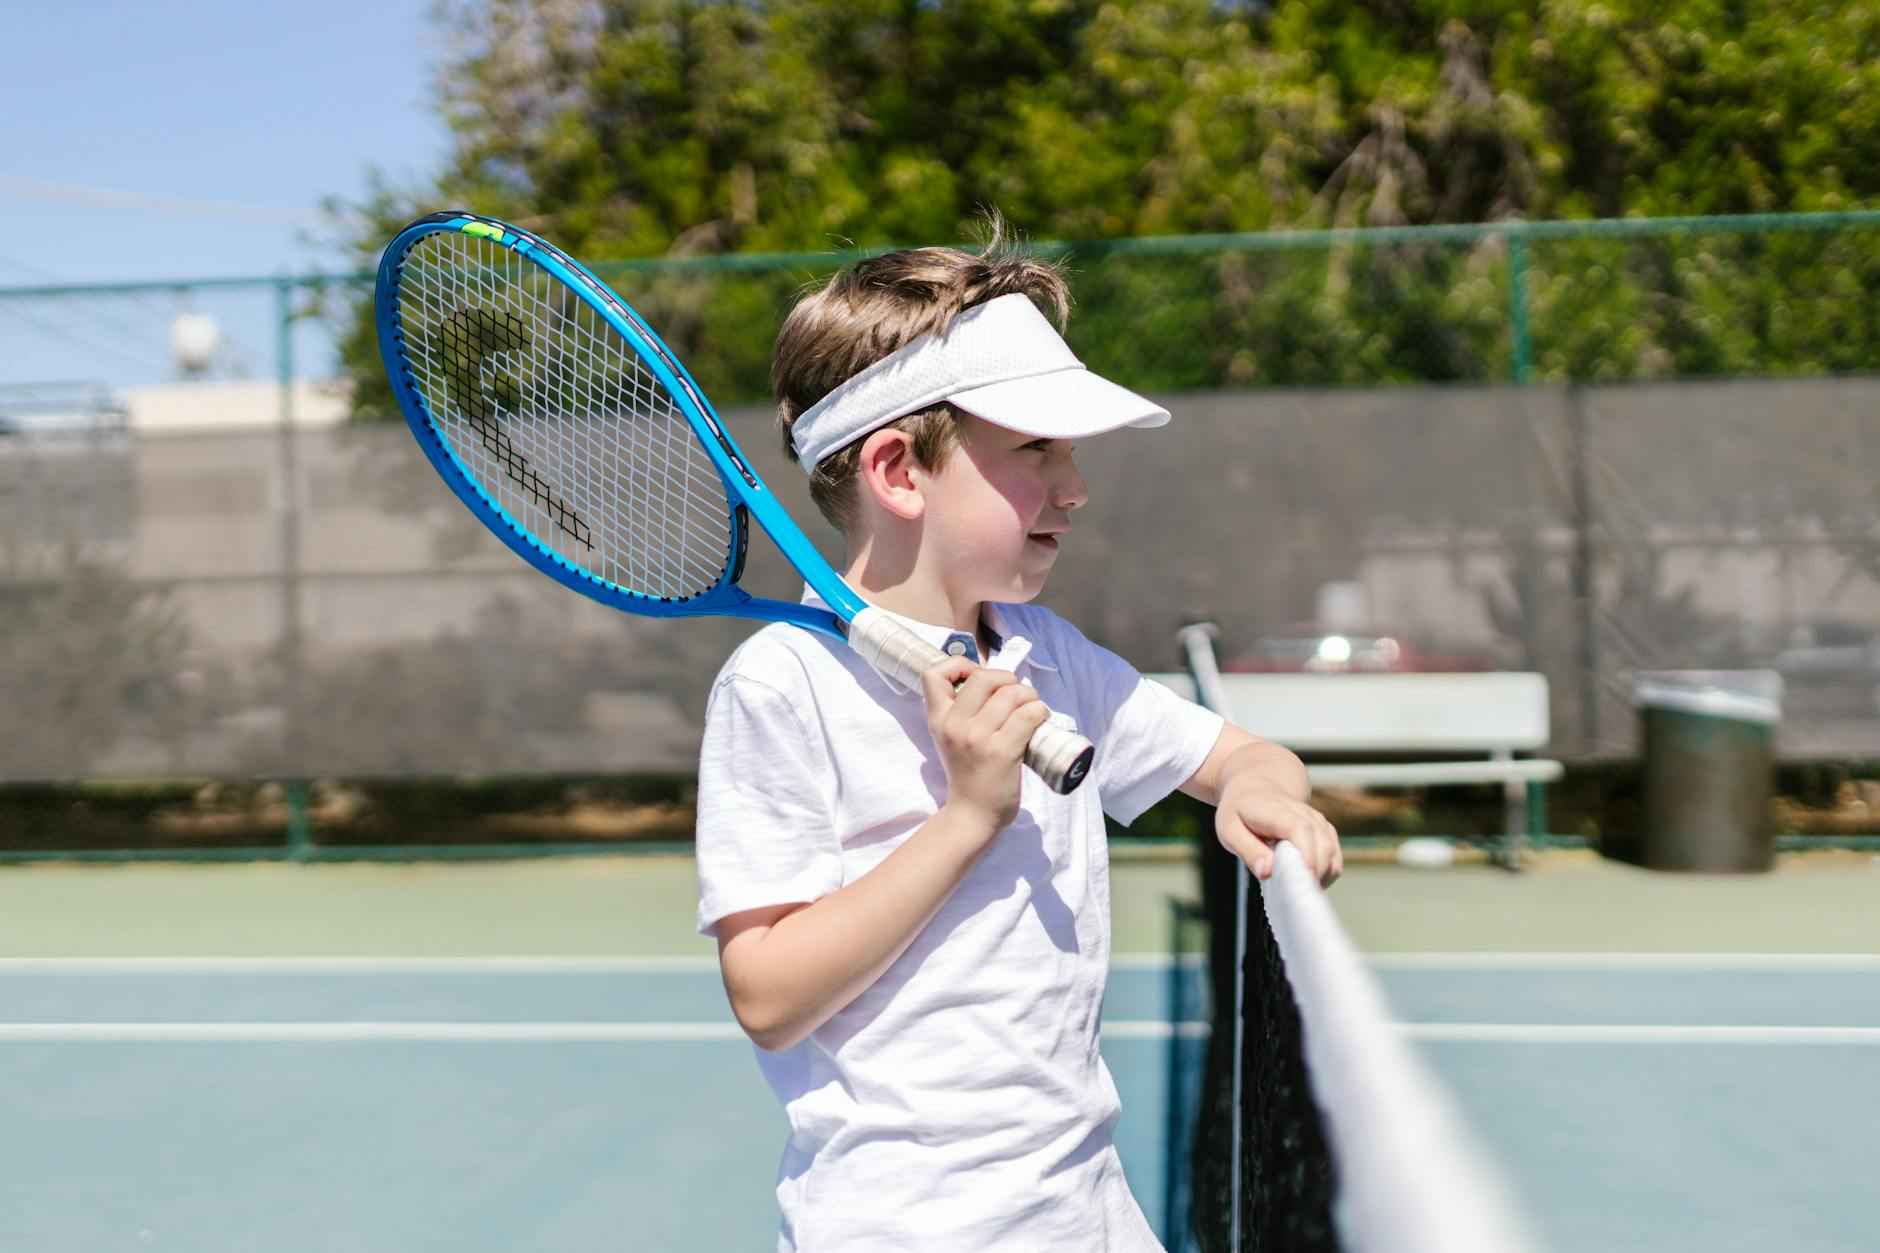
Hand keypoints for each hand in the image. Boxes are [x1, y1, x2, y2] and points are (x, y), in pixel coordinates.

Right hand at [919, 658, 1051, 831]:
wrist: (972, 815)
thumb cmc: (967, 774)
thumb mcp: (949, 738)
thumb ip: (961, 712)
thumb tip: (996, 682)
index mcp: (939, 720)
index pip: (933, 674)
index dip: (959, 665)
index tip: (976, 679)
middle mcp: (955, 725)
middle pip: (984, 677)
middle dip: (1007, 679)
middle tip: (1016, 696)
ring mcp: (978, 738)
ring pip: (1012, 693)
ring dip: (1029, 696)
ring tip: (1032, 709)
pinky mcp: (1003, 751)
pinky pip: (1029, 714)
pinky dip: (1040, 712)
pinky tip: (1040, 720)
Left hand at [1216, 778, 1341, 887]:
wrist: (1256, 788)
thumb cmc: (1240, 812)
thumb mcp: (1229, 830)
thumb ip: (1248, 850)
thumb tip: (1267, 871)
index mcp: (1276, 811)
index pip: (1299, 829)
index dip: (1306, 852)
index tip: (1305, 875)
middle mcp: (1303, 814)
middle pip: (1322, 843)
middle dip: (1315, 872)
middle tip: (1298, 895)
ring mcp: (1317, 822)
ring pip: (1332, 851)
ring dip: (1321, 875)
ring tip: (1298, 890)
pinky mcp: (1325, 832)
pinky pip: (1334, 856)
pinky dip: (1326, 872)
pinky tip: (1306, 882)